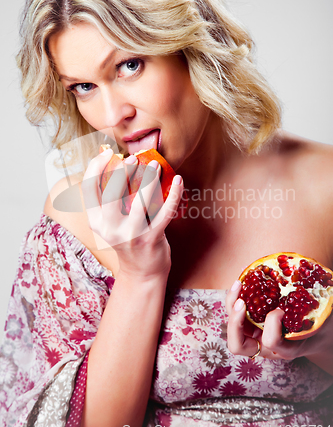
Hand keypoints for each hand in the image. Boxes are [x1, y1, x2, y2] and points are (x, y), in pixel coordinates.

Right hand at [81, 148, 183, 280]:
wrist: (142, 273)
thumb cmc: (129, 240)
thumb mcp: (112, 223)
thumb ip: (112, 200)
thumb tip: (120, 163)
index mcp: (96, 222)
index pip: (89, 189)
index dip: (95, 166)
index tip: (108, 152)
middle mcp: (110, 229)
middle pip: (111, 193)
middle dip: (123, 171)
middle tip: (135, 159)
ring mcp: (131, 235)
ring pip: (139, 201)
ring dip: (150, 179)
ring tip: (156, 165)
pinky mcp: (151, 239)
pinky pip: (165, 212)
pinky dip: (174, 194)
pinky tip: (178, 181)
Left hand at [226, 279, 332, 367]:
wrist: (317, 333)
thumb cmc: (319, 327)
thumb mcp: (320, 322)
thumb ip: (313, 311)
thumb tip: (322, 287)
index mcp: (284, 350)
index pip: (271, 342)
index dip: (273, 326)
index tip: (280, 310)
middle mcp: (264, 347)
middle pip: (237, 344)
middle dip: (235, 322)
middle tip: (242, 302)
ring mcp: (255, 335)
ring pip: (231, 326)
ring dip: (231, 305)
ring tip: (239, 284)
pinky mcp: (250, 323)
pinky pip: (236, 312)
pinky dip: (236, 296)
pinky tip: (243, 280)